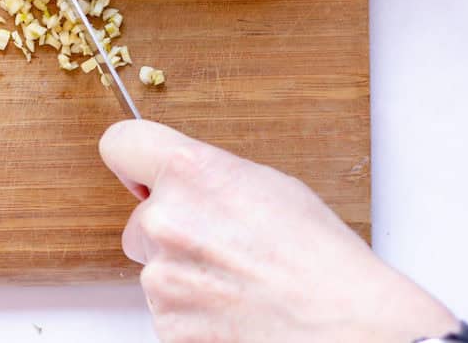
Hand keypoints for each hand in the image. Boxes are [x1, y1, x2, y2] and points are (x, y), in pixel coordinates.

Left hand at [99, 120, 457, 341]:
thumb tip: (180, 184)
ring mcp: (161, 275)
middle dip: (171, 230)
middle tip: (223, 245)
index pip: (121, 144)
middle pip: (141, 218)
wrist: (346, 327)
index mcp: (190, 172)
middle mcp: (166, 219)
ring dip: (184, 273)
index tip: (139, 176)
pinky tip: (233, 307)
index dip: (132, 161)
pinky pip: (167, 308)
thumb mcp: (266, 185)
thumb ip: (207, 177)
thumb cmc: (319, 257)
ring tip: (239, 281)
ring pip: (155, 266)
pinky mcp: (166, 322)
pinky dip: (192, 311)